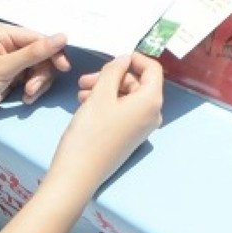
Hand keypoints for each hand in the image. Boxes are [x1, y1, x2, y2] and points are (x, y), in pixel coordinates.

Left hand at [0, 24, 69, 136]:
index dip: (54, 52)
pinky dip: (31, 89)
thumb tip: (63, 36)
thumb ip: (35, 52)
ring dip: (37, 84)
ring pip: (38, 69)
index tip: (64, 69)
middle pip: (41, 54)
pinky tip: (24, 99)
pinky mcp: (8, 78)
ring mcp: (8, 62)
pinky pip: (30, 79)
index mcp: (3, 34)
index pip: (39, 38)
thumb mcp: (4, 68)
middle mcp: (7, 45)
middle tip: (32, 90)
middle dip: (41, 73)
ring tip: (27, 96)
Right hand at [50, 51, 165, 191]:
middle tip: (85, 79)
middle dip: (112, 76)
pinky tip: (85, 103)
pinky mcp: (129, 136)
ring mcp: (141, 127)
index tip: (111, 59)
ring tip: (81, 92)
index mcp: (151, 102)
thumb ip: (114, 71)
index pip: (153, 69)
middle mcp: (152, 114)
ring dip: (104, 89)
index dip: (134, 59)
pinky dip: (105, 102)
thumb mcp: (100, 94)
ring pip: (126, 96)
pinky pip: (122, 110)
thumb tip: (125, 59)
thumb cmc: (90, 132)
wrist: (78, 174)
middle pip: (137, 83)